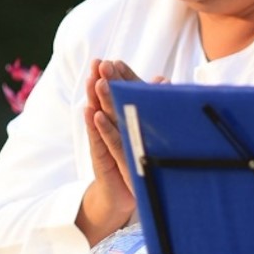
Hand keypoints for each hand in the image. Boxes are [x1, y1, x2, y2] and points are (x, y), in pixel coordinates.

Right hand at [77, 58, 140, 241]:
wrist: (123, 194)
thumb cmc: (134, 158)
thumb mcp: (144, 130)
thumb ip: (149, 104)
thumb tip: (162, 78)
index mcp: (121, 119)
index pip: (117, 94)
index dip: (115, 78)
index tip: (112, 59)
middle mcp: (110, 128)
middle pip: (105, 101)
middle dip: (101, 81)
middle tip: (98, 62)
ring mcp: (104, 142)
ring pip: (99, 117)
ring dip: (95, 99)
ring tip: (92, 81)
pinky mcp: (102, 158)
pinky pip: (98, 140)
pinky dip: (95, 127)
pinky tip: (91, 113)